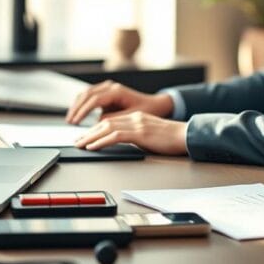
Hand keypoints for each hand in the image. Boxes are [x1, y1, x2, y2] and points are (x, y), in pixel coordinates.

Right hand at [65, 81, 173, 124]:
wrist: (156, 104)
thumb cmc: (147, 110)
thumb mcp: (131, 117)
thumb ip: (114, 119)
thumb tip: (99, 123)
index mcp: (117, 91)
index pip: (94, 100)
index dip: (83, 111)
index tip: (76, 121)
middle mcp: (110, 87)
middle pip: (86, 94)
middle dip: (76, 108)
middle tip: (69, 121)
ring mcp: (108, 88)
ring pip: (86, 94)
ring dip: (77, 106)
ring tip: (71, 119)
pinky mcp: (106, 94)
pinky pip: (90, 97)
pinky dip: (82, 106)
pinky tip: (78, 116)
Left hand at [74, 112, 188, 155]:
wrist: (187, 136)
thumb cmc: (171, 139)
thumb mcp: (149, 136)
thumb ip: (135, 136)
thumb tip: (122, 143)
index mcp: (136, 117)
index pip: (110, 121)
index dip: (95, 129)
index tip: (85, 137)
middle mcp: (134, 118)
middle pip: (105, 123)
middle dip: (89, 133)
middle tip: (77, 141)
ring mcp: (137, 124)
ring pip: (107, 128)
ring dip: (91, 137)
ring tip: (80, 144)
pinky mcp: (140, 133)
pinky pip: (115, 136)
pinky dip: (101, 141)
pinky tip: (93, 146)